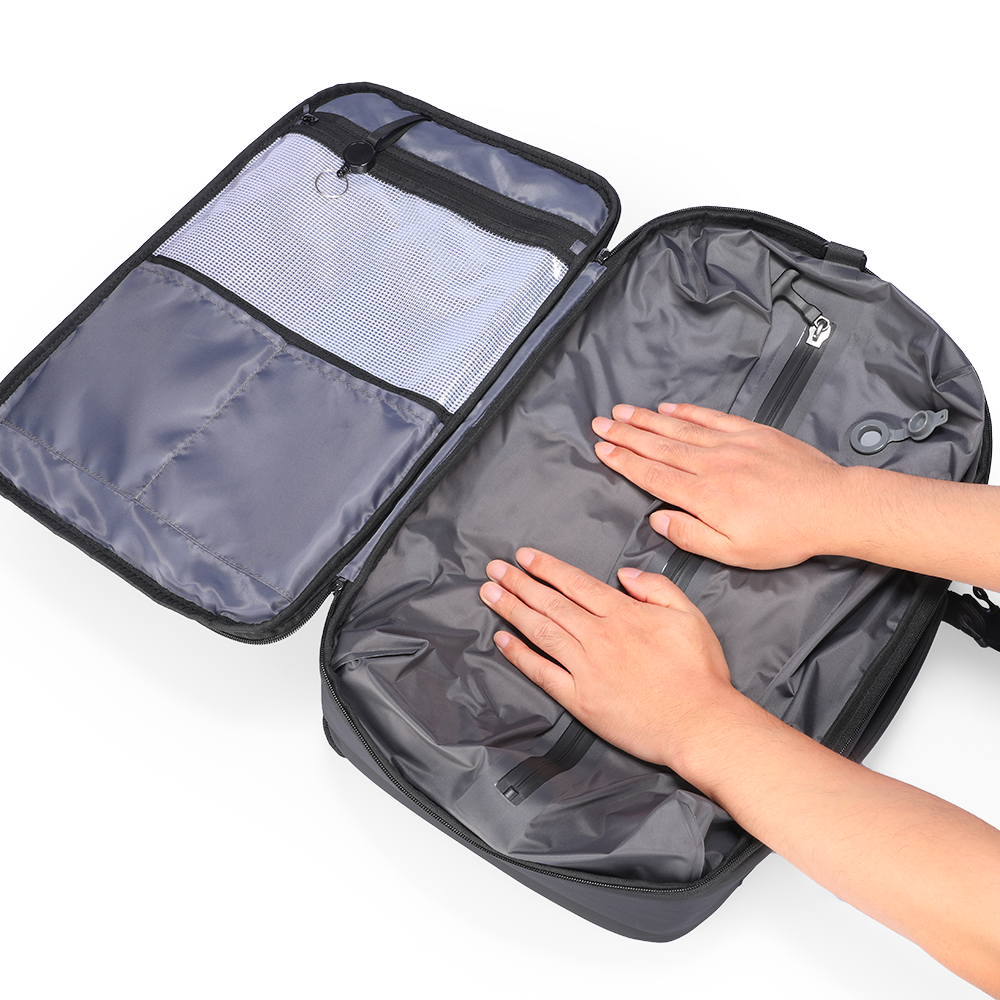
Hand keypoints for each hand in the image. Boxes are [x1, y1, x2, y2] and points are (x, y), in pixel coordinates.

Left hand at [478, 547, 734, 768]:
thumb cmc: (700, 673)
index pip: (576, 584)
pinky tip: (502, 640)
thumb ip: (657, 589)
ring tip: (489, 593)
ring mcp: (585, 668)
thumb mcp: (689, 616)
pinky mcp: (579, 700)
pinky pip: (542, 672)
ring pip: (540, 631)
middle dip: (519, 582)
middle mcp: (599, 637)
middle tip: (494, 569)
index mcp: (624, 614)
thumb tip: (625, 575)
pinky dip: (519, 655)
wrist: (700, 724)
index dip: (547, 568)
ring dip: (511, 609)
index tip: (524, 557)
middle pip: (551, 603)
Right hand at [592, 402, 851, 569]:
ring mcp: (731, 444)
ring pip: (679, 428)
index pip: (652, 474)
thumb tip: (658, 520)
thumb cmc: (785, 536)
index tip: (603, 449)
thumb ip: (691, 535)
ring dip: (647, 419)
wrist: (831, 506)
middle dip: (625, 434)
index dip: (624, 460)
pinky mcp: (752, 432)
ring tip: (623, 411)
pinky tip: (669, 406)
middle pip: (658, 445)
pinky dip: (687, 411)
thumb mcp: (734, 552)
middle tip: (600, 423)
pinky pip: (711, 417)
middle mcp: (711, 464)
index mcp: (704, 496)